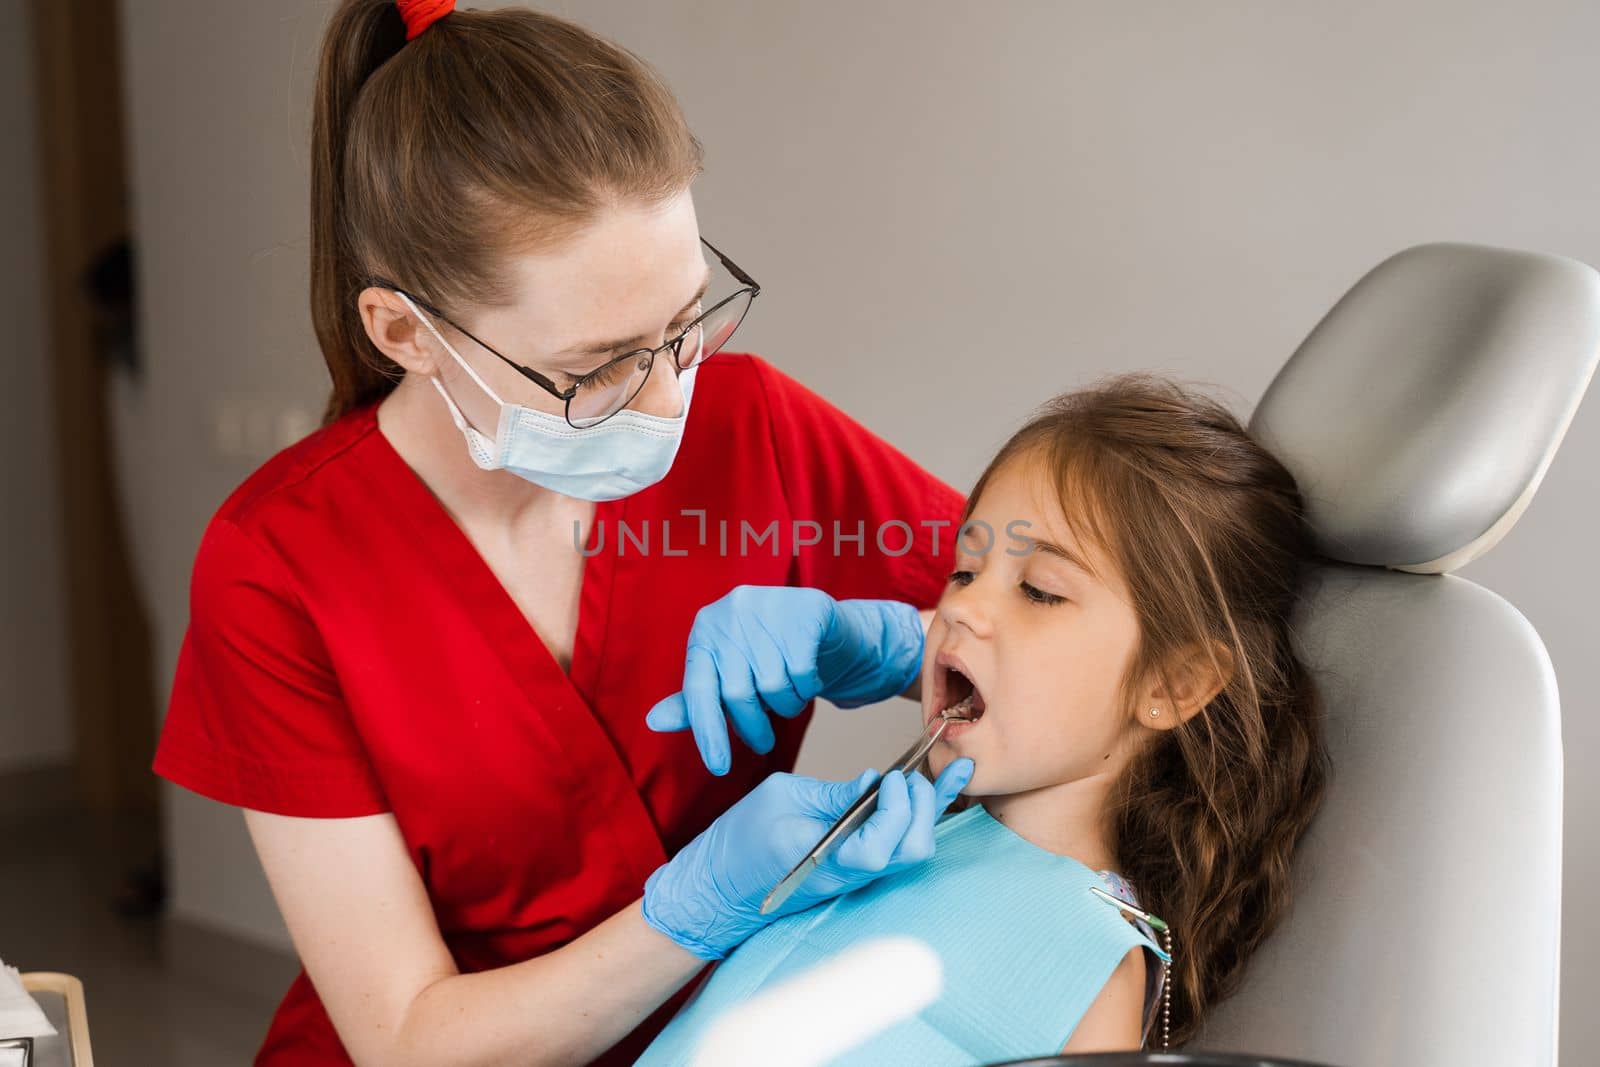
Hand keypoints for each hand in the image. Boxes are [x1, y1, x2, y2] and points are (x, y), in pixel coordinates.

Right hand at [641, 757, 974, 959]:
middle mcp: (852, 873)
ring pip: (914, 851)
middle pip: (913, 851)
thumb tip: (875, 782)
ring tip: (937, 772)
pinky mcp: (859, 866)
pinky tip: (946, 785)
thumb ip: (834, 795)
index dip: (897, 807)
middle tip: (908, 774)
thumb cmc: (740, 843)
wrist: (719, 886)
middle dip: (924, 807)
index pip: (882, 845)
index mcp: (828, 859)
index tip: (891, 775)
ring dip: (931, 810)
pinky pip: (902, 845)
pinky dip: (926, 815)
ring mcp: (859, 873)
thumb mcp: (782, 800)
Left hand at [646, 585, 924, 774]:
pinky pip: (802, 675)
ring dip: (786, 706)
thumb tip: (653, 722)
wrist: (816, 620)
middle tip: (763, 743)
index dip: (708, 732)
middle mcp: (731, 614)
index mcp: (704, 629)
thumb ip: (695, 700)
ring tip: (790, 697)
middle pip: (738, 693)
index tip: (719, 767)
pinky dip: (807, 689)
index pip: (698, 689)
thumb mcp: (726, 673)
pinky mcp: (806, 612)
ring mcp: (769, 609)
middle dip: (752, 728)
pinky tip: (808, 680)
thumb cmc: (764, 653)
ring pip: (774, 686)